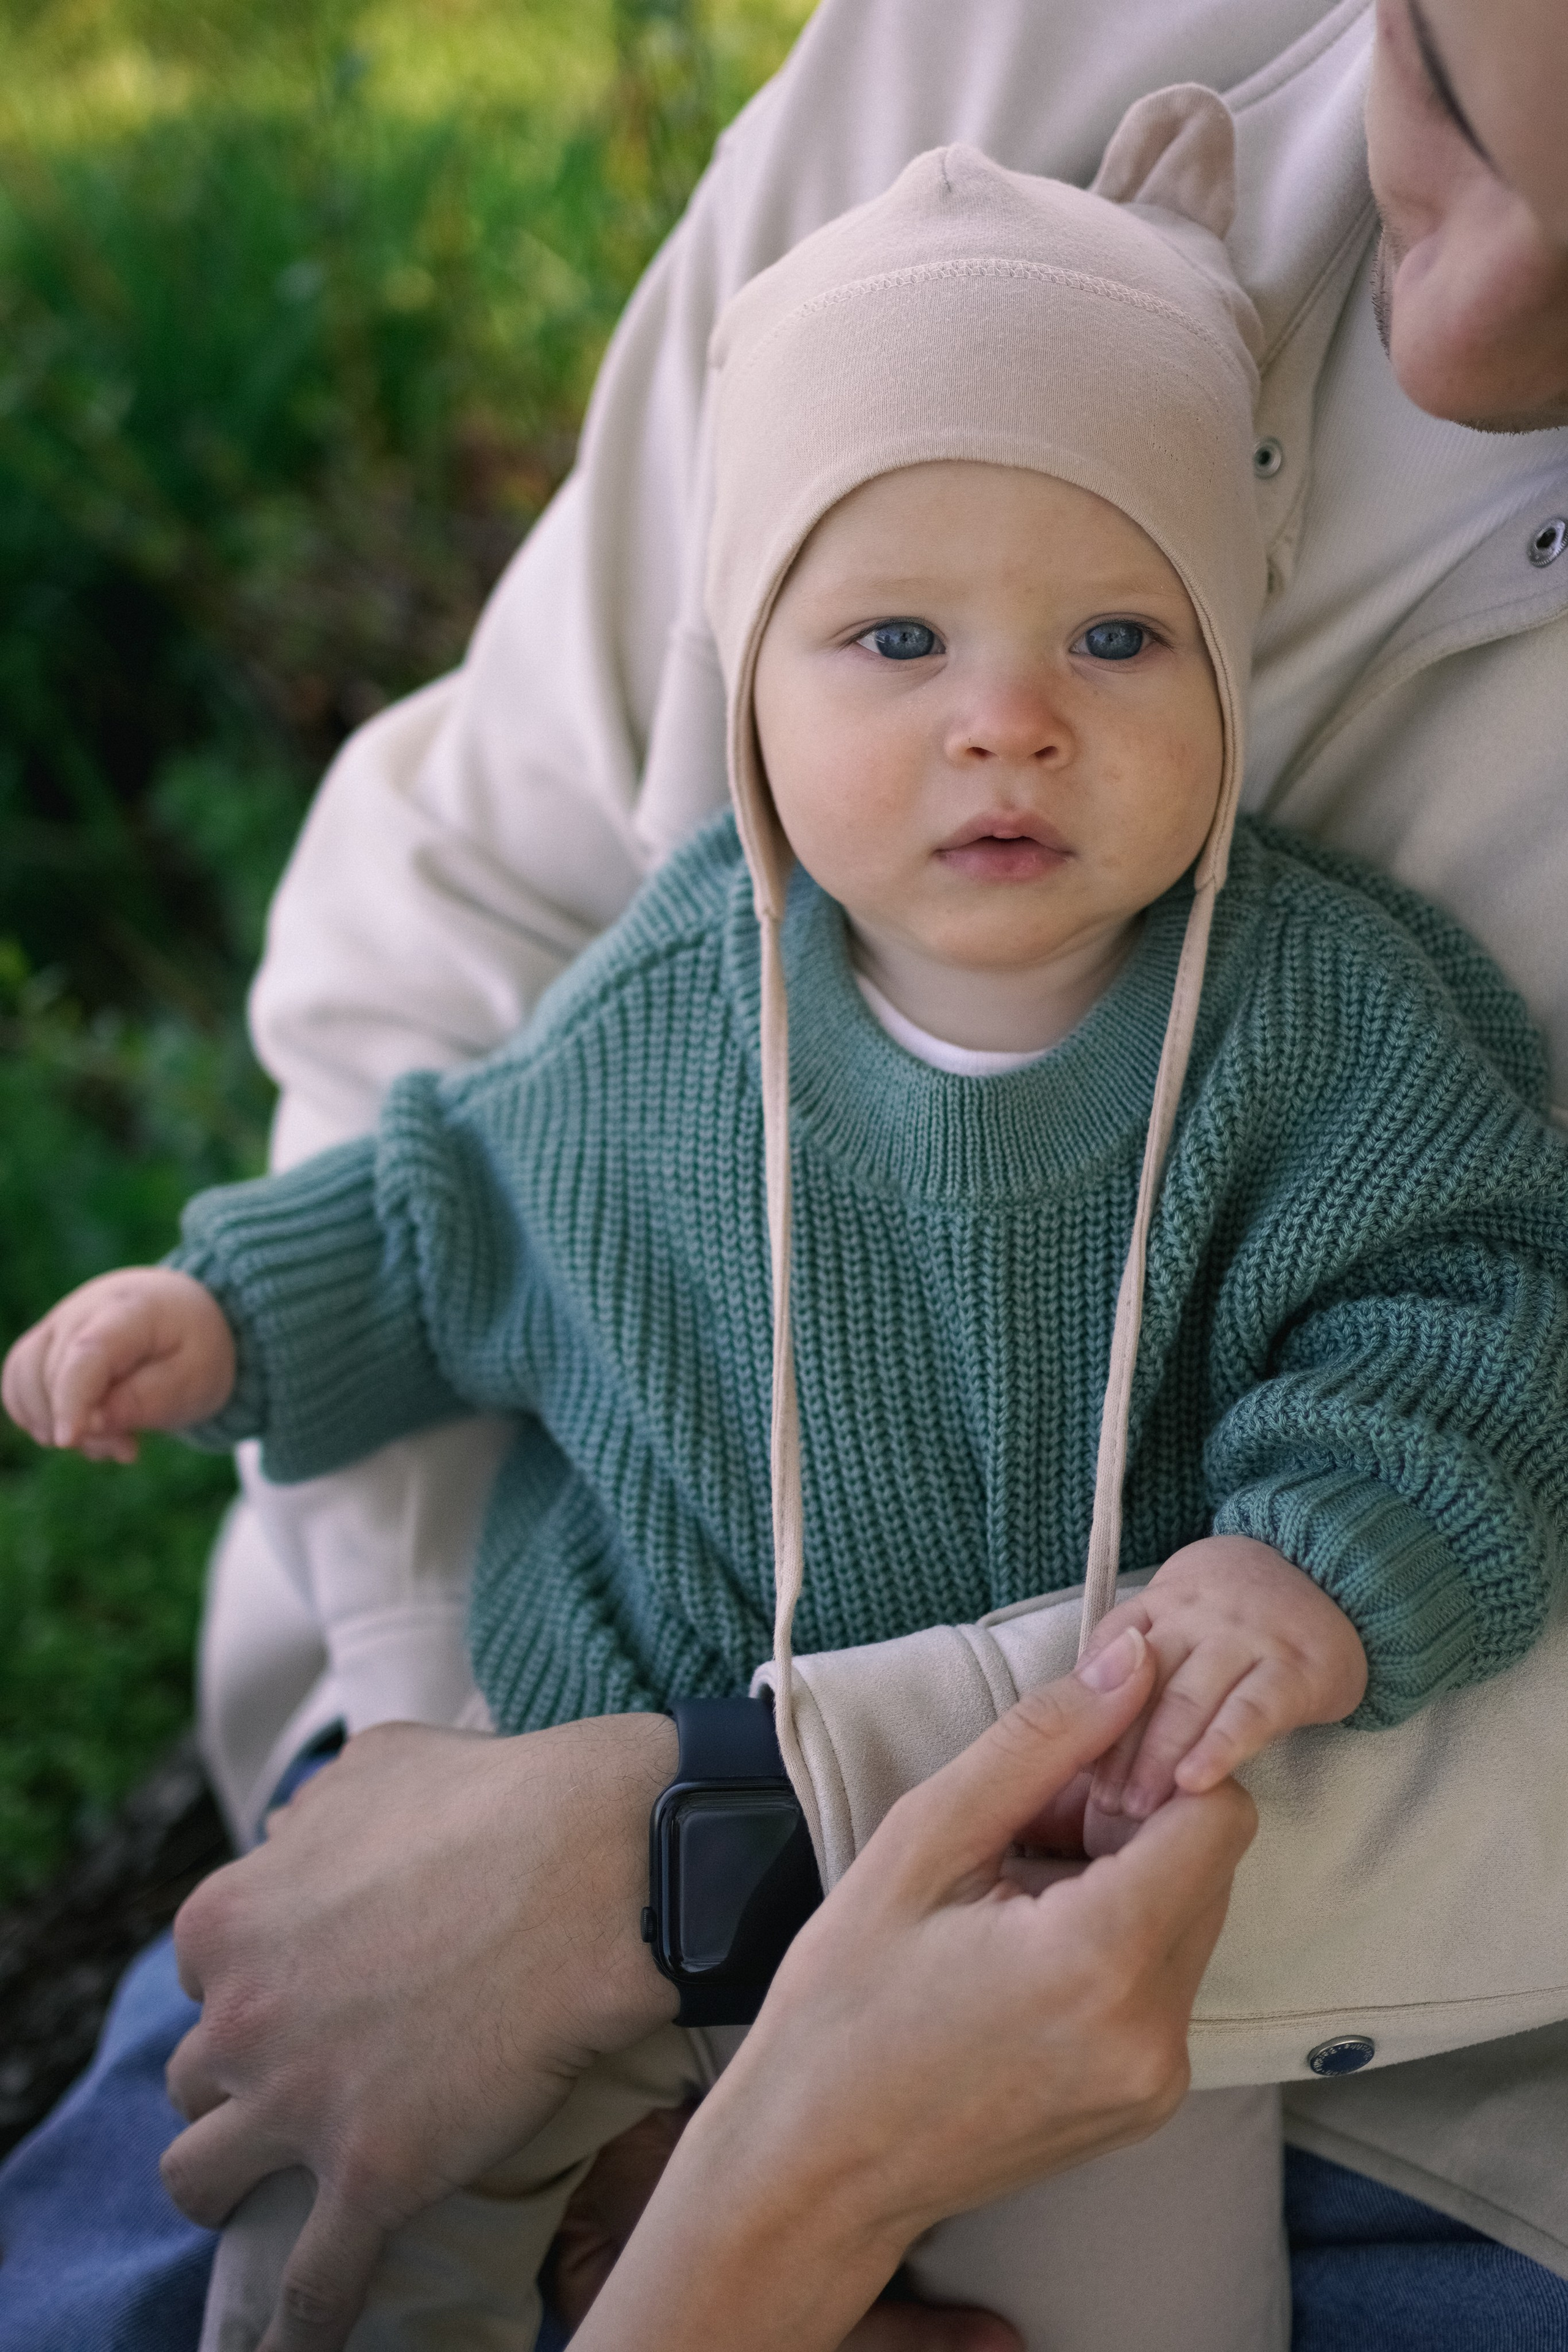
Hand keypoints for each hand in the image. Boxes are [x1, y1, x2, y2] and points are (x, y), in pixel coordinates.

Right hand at [1, 1266, 234, 1461]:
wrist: (189, 1318)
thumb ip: (144, 1401)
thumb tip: (90, 1423)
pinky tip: (78, 1429)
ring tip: (110, 1440)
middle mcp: (84, 1309)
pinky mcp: (44, 1341)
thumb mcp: (193, 1380)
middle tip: (128, 1449)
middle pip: (54, 1374)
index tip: (68, 1440)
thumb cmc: (196, 1350)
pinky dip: (38, 1414)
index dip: (72, 1399)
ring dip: (57, 1424)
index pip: (87, 1353)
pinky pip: (18, 1381)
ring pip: (25, 1379)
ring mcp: (59, 1322)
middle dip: (83, 1426)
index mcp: (132, 1309)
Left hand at [161, 1712, 678, 2351]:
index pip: (204, 1979)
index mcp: (230, 1920)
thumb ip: (314, 1812)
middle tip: (310, 2077)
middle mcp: (239, 2018)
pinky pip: (307, 2289)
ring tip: (280, 2193)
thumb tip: (291, 1834)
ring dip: (234, 2188)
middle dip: (242, 2080)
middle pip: (194, 2081)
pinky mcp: (372, 2178)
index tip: (303, 1996)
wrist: (605, 1862)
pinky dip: (296, 2325)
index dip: (255, 1987)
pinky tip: (297, 2347)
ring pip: (199, 2182)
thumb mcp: (377, 1766)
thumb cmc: (502, 1798)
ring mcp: (299, 2105)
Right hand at [571, 1629, 1256, 2351]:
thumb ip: (1041, 1741)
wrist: (814, 2166)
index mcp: (1100, 1961)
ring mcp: (1158, 2081)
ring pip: (1193, 1917)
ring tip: (1014, 1891)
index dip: (1155, 1769)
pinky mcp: (1148, 2104)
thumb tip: (1134, 1662)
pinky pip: (1169, 1982)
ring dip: (1127, 1878)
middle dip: (1134, 1820)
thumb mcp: (922, 1840)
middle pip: (1210, 1863)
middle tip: (1024, 1829)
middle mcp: (1154, 2033)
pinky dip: (1118, 1940)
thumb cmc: (845, 2001)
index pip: (1219, 1813)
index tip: (1071, 1777)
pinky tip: (1026, 1946)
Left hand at [1083, 1536, 1367, 1832]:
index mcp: (1158, 1607)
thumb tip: (1072, 1728)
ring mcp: (1247, 1638)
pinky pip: (1252, 1711)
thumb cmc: (1234, 1616)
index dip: (1085, 1716)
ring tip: (1138, 1811)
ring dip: (1157, 1757)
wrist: (1328, 1572)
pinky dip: (1221, 1746)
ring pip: (1188, 1699)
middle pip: (1141, 1685)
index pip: (1107, 1661)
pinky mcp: (1297, 1669)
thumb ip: (1127, 1663)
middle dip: (1116, 1749)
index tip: (1072, 1768)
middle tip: (1100, 1804)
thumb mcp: (1174, 1620)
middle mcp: (1196, 1615)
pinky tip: (1197, 1782)